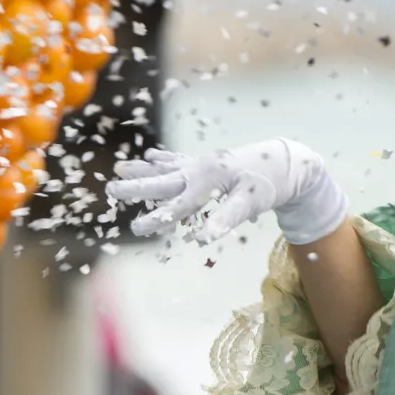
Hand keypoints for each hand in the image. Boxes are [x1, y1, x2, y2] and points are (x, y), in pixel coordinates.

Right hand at [107, 139, 348, 245]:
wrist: (284, 162)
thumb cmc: (267, 185)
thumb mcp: (249, 203)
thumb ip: (225, 219)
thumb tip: (202, 238)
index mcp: (207, 182)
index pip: (177, 206)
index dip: (156, 218)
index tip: (135, 228)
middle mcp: (199, 171)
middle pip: (162, 182)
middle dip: (136, 187)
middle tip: (110, 189)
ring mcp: (201, 165)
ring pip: (165, 168)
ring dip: (142, 170)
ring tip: (119, 168)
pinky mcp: (206, 163)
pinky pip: (177, 160)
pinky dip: (162, 159)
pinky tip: (149, 157)